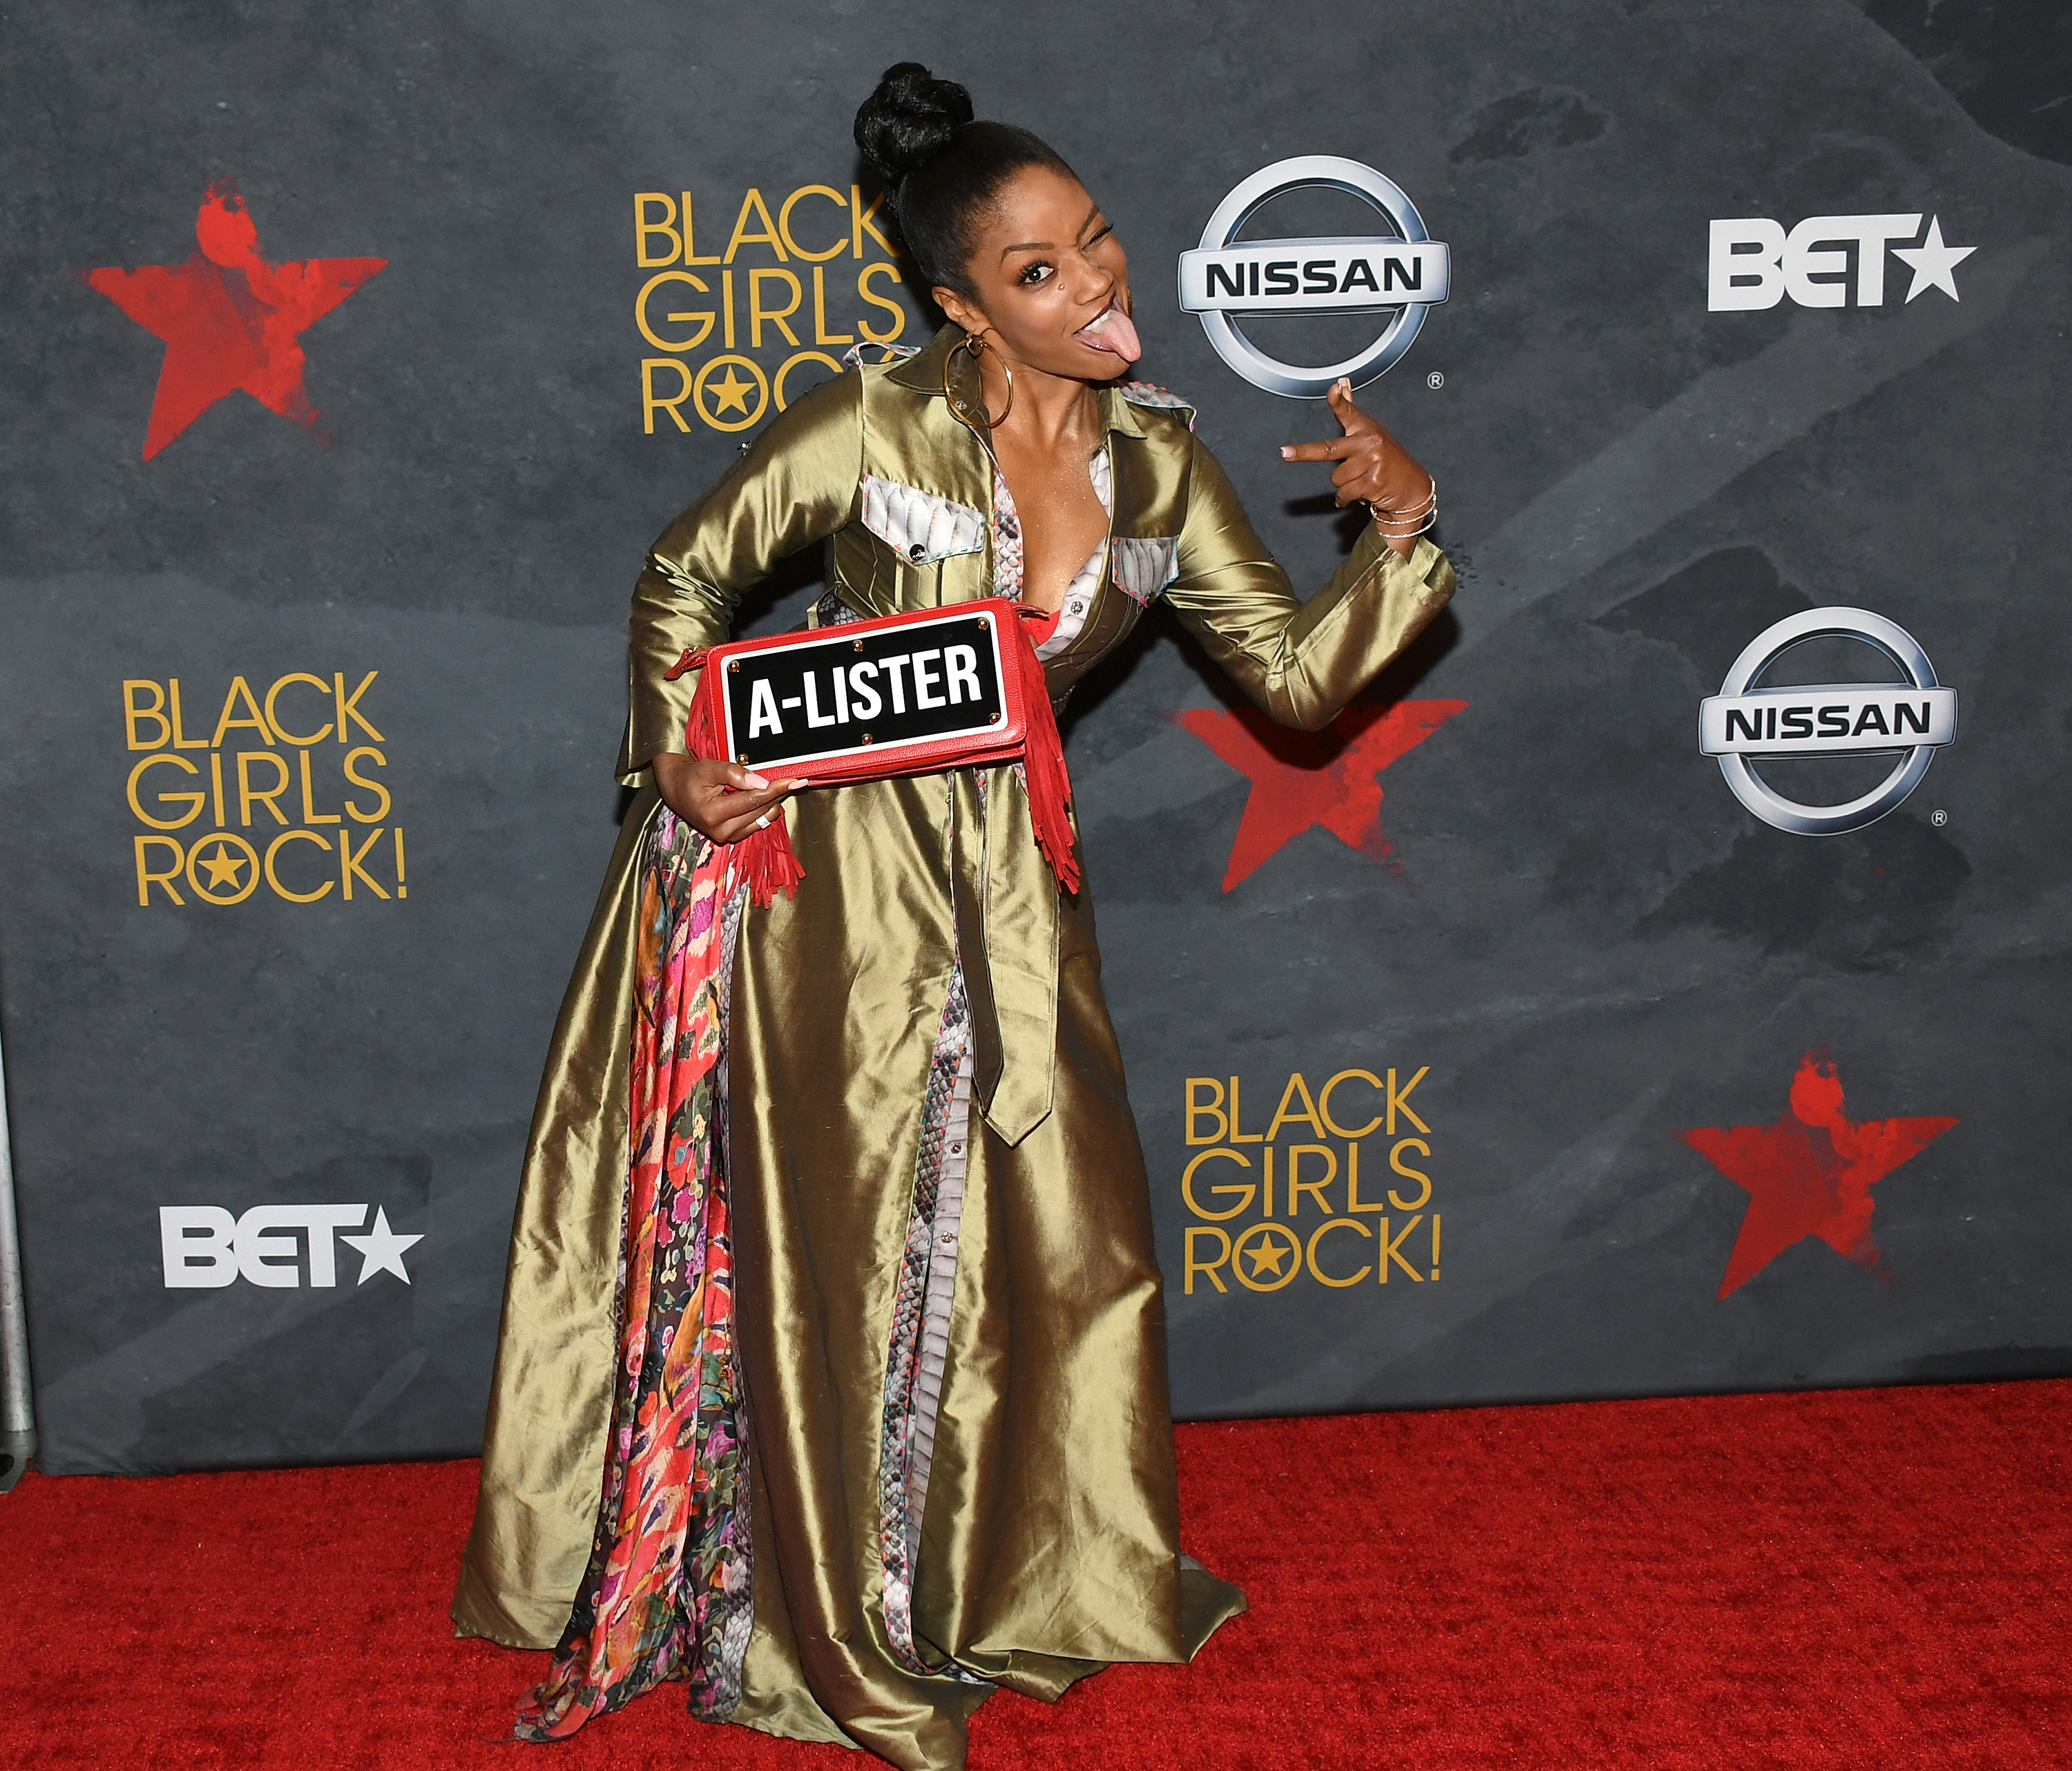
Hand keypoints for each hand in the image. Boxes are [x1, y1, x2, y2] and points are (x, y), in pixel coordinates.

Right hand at [650, 752, 806, 844]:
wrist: (675, 789)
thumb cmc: (690, 776)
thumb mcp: (709, 768)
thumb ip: (734, 774)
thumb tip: (762, 783)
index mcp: (713, 814)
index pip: (754, 800)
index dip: (776, 788)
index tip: (796, 781)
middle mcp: (721, 830)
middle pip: (761, 810)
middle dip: (778, 794)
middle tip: (793, 780)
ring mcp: (727, 836)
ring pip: (762, 818)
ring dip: (773, 802)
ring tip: (779, 786)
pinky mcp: (731, 836)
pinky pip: (757, 823)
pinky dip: (765, 809)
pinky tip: (768, 797)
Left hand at [1281, 378, 1432, 556]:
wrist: (1412, 486)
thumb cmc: (1388, 458)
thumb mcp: (1371, 432)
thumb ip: (1351, 413)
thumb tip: (1341, 383)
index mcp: (1366, 428)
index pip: (1349, 412)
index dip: (1339, 400)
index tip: (1333, 388)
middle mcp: (1370, 442)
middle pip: (1329, 449)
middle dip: (1304, 453)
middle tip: (1285, 453)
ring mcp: (1372, 462)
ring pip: (1336, 478)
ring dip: (1343, 485)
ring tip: (1360, 481)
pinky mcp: (1374, 482)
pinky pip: (1345, 493)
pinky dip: (1346, 499)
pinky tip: (1360, 495)